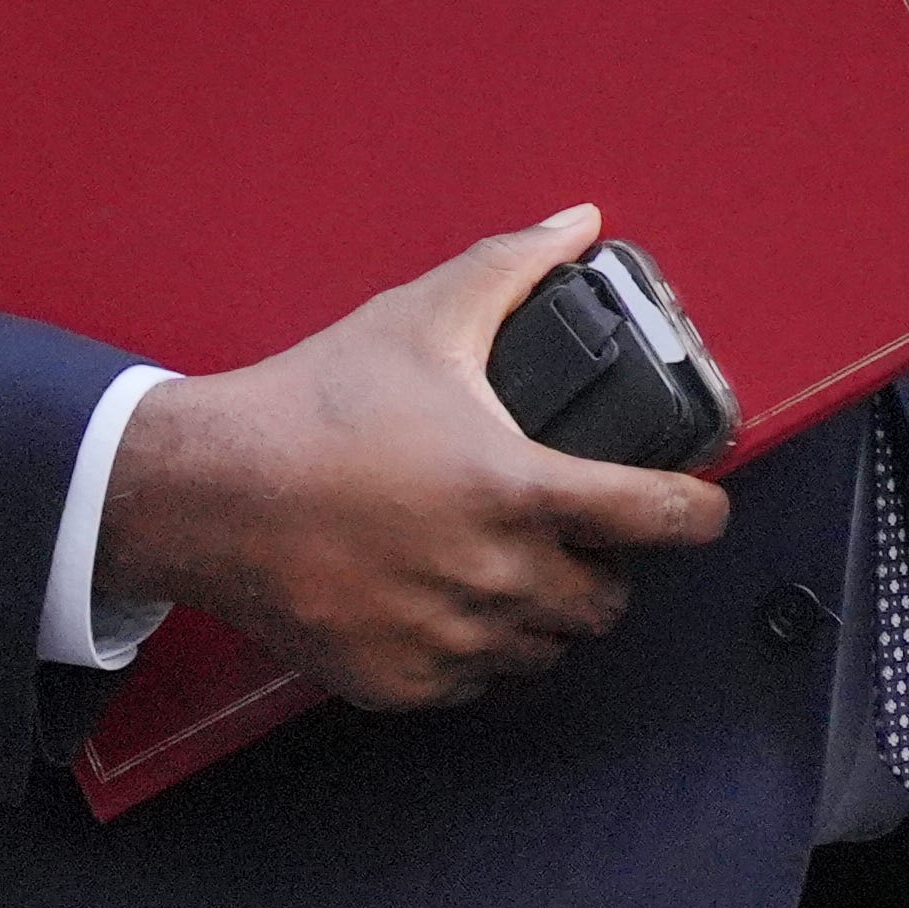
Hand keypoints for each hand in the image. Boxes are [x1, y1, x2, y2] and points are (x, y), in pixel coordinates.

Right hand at [94, 205, 731, 709]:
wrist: (206, 491)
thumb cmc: (313, 407)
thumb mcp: (421, 318)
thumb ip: (512, 268)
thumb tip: (577, 225)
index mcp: (517, 489)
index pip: (660, 520)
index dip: (699, 513)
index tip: (702, 508)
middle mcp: (496, 576)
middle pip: (609, 601)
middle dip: (605, 566)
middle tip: (575, 531)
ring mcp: (450, 638)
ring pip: (546, 647)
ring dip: (544, 611)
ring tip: (509, 562)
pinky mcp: (403, 682)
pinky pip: (478, 680)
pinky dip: (478, 647)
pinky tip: (448, 598)